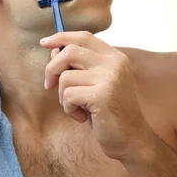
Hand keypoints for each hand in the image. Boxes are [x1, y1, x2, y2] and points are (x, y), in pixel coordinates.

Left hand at [40, 31, 152, 161]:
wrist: (131, 139)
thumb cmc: (109, 113)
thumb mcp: (95, 84)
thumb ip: (79, 66)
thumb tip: (53, 50)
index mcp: (115, 57)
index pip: (84, 37)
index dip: (61, 37)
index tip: (44, 43)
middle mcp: (114, 63)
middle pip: (70, 51)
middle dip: (52, 68)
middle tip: (49, 85)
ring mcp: (109, 78)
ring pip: (65, 77)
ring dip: (62, 96)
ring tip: (76, 108)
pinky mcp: (102, 95)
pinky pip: (68, 95)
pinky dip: (69, 109)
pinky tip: (82, 118)